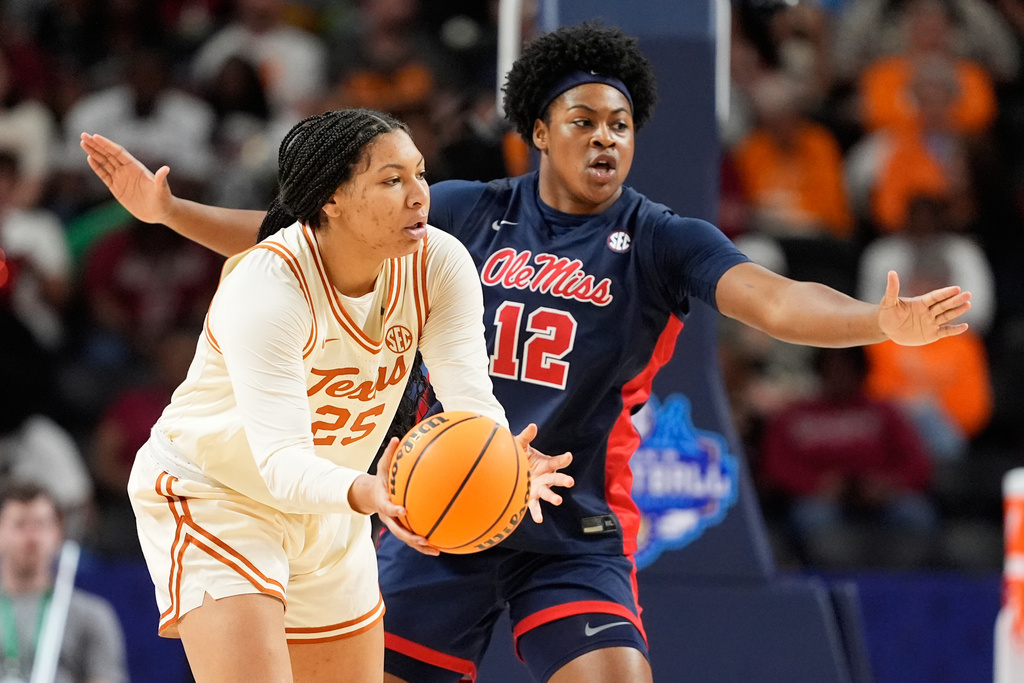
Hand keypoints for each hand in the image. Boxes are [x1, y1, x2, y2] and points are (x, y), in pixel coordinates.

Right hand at [79, 132, 174, 223]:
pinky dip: (97, 167)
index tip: (95, 136)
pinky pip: (104, 175)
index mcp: (136, 167)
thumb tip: (166, 169)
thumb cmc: (163, 200)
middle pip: (109, 154)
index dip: (107, 145)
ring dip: (94, 153)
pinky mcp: (117, 188)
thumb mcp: (162, 189)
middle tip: (83, 135)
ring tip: (83, 143)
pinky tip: (89, 158)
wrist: (160, 213)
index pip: (118, 152)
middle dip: (96, 145)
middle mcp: (127, 170)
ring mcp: (121, 178)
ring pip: (104, 162)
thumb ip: (161, 179)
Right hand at [349, 438, 438, 555]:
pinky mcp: (402, 527)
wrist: (370, 495)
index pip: (387, 507)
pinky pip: (413, 537)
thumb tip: (397, 438)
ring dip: (420, 546)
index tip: (404, 510)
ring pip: (406, 538)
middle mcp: (388, 516)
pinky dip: (425, 543)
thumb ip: (389, 454)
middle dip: (410, 537)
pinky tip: (441, 546)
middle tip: (423, 539)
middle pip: (398, 530)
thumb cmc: (381, 479)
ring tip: (436, 550)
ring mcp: (394, 524)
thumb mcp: (382, 466)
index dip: (394, 510)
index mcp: (383, 502)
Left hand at [514, 423, 573, 522]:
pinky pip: (535, 506)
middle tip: (571, 482)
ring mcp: (540, 488)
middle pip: (557, 479)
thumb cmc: (519, 455)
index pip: (558, 461)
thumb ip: (526, 436)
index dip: (563, 459)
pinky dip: (537, 513)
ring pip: (549, 493)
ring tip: (559, 500)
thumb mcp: (521, 445)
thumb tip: (533, 426)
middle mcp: (546, 477)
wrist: (510, 468)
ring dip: (554, 497)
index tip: (569, 456)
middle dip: (564, 480)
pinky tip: (538, 520)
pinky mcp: (532, 497)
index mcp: (547, 464)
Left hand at [878, 271, 970, 345]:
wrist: (886, 328)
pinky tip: (965, 326)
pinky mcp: (931, 334)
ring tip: (968, 304)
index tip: (956, 288)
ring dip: (957, 311)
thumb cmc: (887, 313)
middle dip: (955, 300)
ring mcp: (930, 322)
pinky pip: (945, 332)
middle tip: (968, 294)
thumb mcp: (888, 301)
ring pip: (946, 316)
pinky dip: (954, 330)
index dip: (945, 293)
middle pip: (944, 305)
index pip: (935, 297)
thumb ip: (892, 288)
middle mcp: (928, 311)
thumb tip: (891, 272)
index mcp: (920, 303)